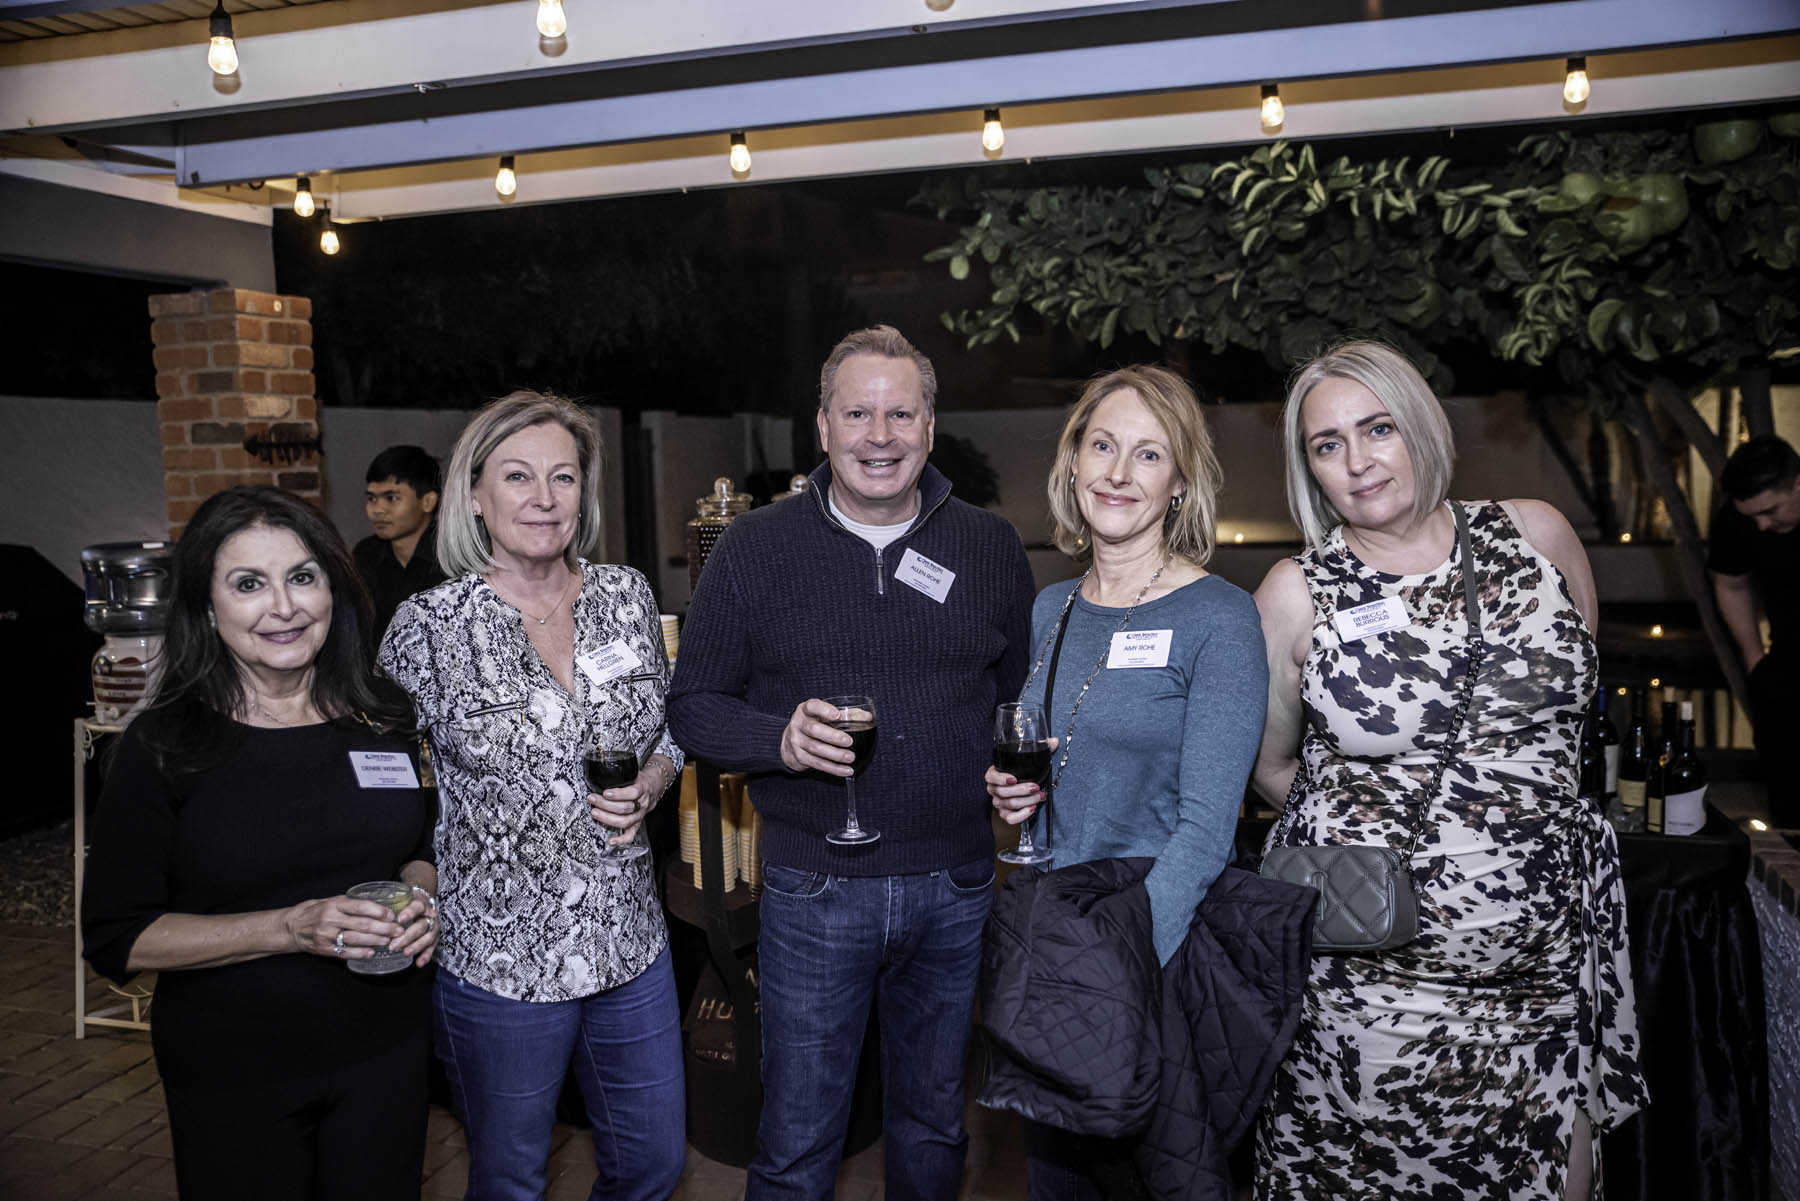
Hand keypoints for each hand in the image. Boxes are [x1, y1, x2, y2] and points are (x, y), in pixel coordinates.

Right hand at [283, 895, 404, 961]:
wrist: (292, 927)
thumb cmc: (316, 911)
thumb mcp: (331, 901)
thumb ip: (351, 903)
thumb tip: (378, 904)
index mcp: (334, 904)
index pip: (360, 906)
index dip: (378, 911)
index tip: (392, 914)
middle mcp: (330, 919)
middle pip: (361, 924)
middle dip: (383, 928)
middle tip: (398, 930)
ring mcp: (326, 935)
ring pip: (355, 939)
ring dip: (375, 940)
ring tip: (389, 941)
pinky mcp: (324, 949)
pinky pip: (344, 952)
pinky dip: (359, 953)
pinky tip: (371, 952)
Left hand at [390, 885, 438, 966]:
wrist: (422, 902)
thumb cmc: (406, 901)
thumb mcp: (400, 896)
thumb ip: (387, 901)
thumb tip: (364, 900)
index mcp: (421, 903)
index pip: (417, 907)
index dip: (409, 913)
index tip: (399, 919)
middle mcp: (429, 915)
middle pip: (422, 925)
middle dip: (408, 936)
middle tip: (394, 945)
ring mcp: (433, 927)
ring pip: (428, 937)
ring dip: (417, 946)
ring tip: (405, 953)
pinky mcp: (434, 938)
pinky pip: (432, 948)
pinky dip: (426, 956)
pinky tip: (418, 963)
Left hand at [588, 759, 670, 848]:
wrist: (653, 787)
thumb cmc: (639, 780)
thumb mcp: (633, 773)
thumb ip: (621, 776)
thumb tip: (601, 776)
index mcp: (643, 789)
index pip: (632, 793)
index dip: (618, 794)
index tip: (605, 793)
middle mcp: (642, 804)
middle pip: (625, 808)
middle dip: (606, 805)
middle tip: (593, 800)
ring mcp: (640, 815)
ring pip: (625, 821)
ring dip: (607, 818)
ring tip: (595, 812)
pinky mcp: (637, 824)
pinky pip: (630, 835)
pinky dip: (621, 840)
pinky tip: (611, 841)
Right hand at [780, 698, 856, 775]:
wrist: (789, 742)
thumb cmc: (812, 724)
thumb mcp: (822, 715)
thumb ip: (845, 714)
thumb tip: (867, 716)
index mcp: (805, 710)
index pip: (812, 706)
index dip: (824, 710)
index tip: (837, 715)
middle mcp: (798, 724)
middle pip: (813, 729)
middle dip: (832, 736)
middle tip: (849, 741)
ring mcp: (797, 741)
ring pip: (816, 748)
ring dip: (835, 754)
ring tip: (850, 757)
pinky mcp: (800, 757)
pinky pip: (817, 764)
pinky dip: (833, 768)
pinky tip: (846, 770)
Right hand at [986, 737, 1056, 825]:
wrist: (1020, 786)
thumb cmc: (1021, 771)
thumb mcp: (1028, 758)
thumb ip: (1041, 748)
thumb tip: (1055, 741)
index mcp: (993, 774)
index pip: (991, 777)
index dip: (1001, 779)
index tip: (1014, 778)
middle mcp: (993, 789)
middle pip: (1003, 792)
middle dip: (1022, 790)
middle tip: (1036, 787)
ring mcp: (998, 802)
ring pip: (1009, 804)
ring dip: (1026, 801)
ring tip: (1040, 796)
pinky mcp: (1004, 814)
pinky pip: (1010, 818)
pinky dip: (1021, 815)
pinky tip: (1032, 808)